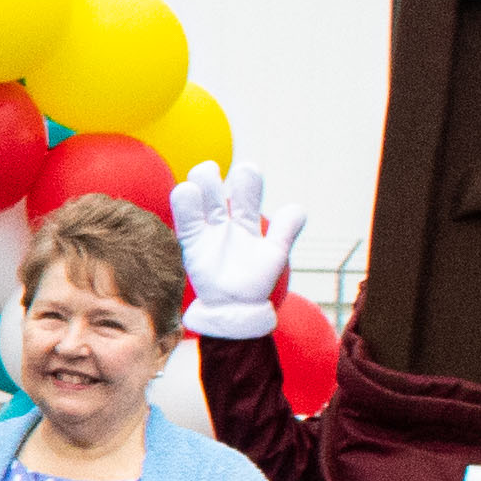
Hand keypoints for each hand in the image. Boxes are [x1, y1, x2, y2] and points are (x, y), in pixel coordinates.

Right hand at [169, 164, 302, 339]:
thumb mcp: (274, 255)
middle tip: (214, 170)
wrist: (234, 310)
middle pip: (215, 190)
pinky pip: (186, 222)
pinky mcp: (192, 244)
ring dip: (199, 184)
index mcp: (246, 223)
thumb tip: (297, 207)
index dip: (246, 180)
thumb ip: (284, 230)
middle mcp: (224, 223)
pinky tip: (185, 191)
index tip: (246, 171)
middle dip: (212, 176)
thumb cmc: (255, 283)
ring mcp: (206, 233)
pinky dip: (184, 205)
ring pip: (198, 201)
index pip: (245, 194)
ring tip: (202, 173)